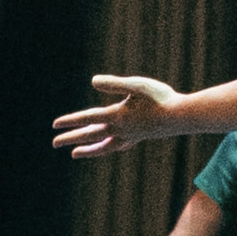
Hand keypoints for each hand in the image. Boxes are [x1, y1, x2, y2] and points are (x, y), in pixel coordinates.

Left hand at [54, 75, 187, 161]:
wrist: (182, 117)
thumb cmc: (161, 97)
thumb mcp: (136, 85)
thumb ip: (114, 83)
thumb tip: (93, 81)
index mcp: (117, 115)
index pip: (88, 118)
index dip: (71, 121)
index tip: (54, 125)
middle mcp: (120, 129)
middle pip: (90, 135)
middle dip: (71, 138)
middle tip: (54, 143)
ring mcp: (129, 136)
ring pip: (102, 147)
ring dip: (87, 150)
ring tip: (74, 154)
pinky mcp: (138, 137)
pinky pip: (117, 146)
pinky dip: (107, 148)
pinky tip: (106, 146)